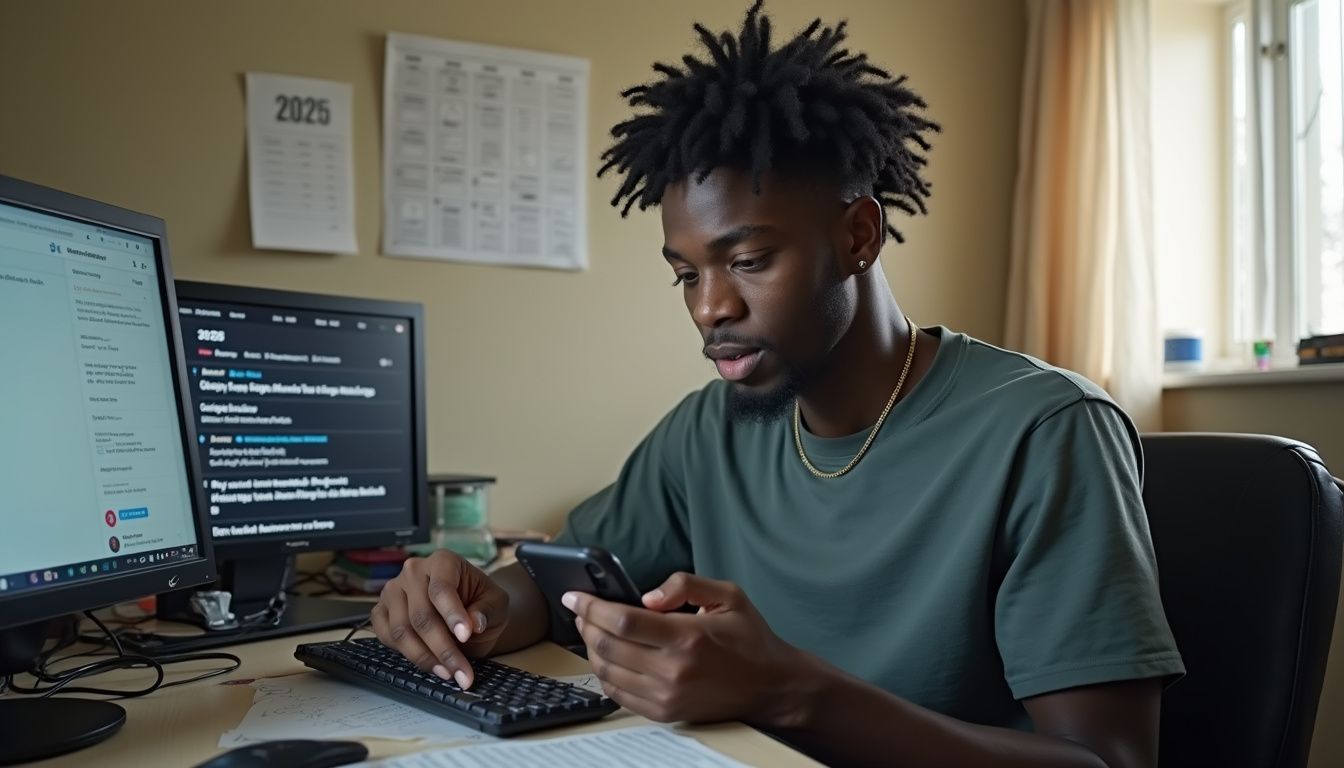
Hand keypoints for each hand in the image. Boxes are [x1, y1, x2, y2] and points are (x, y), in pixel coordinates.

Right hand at [372, 550, 508, 688]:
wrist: (466, 609)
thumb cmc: (480, 602)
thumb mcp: (496, 603)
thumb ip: (487, 610)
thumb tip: (475, 624)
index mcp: (443, 561)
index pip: (441, 588)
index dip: (452, 614)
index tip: (465, 636)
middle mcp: (413, 571)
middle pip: (421, 615)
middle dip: (443, 648)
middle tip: (461, 672)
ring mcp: (393, 591)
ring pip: (401, 631)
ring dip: (425, 658)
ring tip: (448, 673)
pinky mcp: (381, 611)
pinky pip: (386, 637)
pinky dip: (406, 655)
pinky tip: (430, 665)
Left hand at [564, 571, 801, 725]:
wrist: (770, 686)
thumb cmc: (749, 638)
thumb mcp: (728, 595)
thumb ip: (685, 585)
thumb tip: (646, 597)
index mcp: (688, 637)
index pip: (622, 621)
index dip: (591, 607)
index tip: (575, 596)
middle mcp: (674, 670)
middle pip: (607, 646)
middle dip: (585, 624)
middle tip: (581, 610)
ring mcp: (667, 696)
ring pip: (607, 671)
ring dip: (591, 648)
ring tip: (592, 630)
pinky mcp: (664, 713)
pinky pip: (618, 694)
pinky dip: (605, 674)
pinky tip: (608, 656)